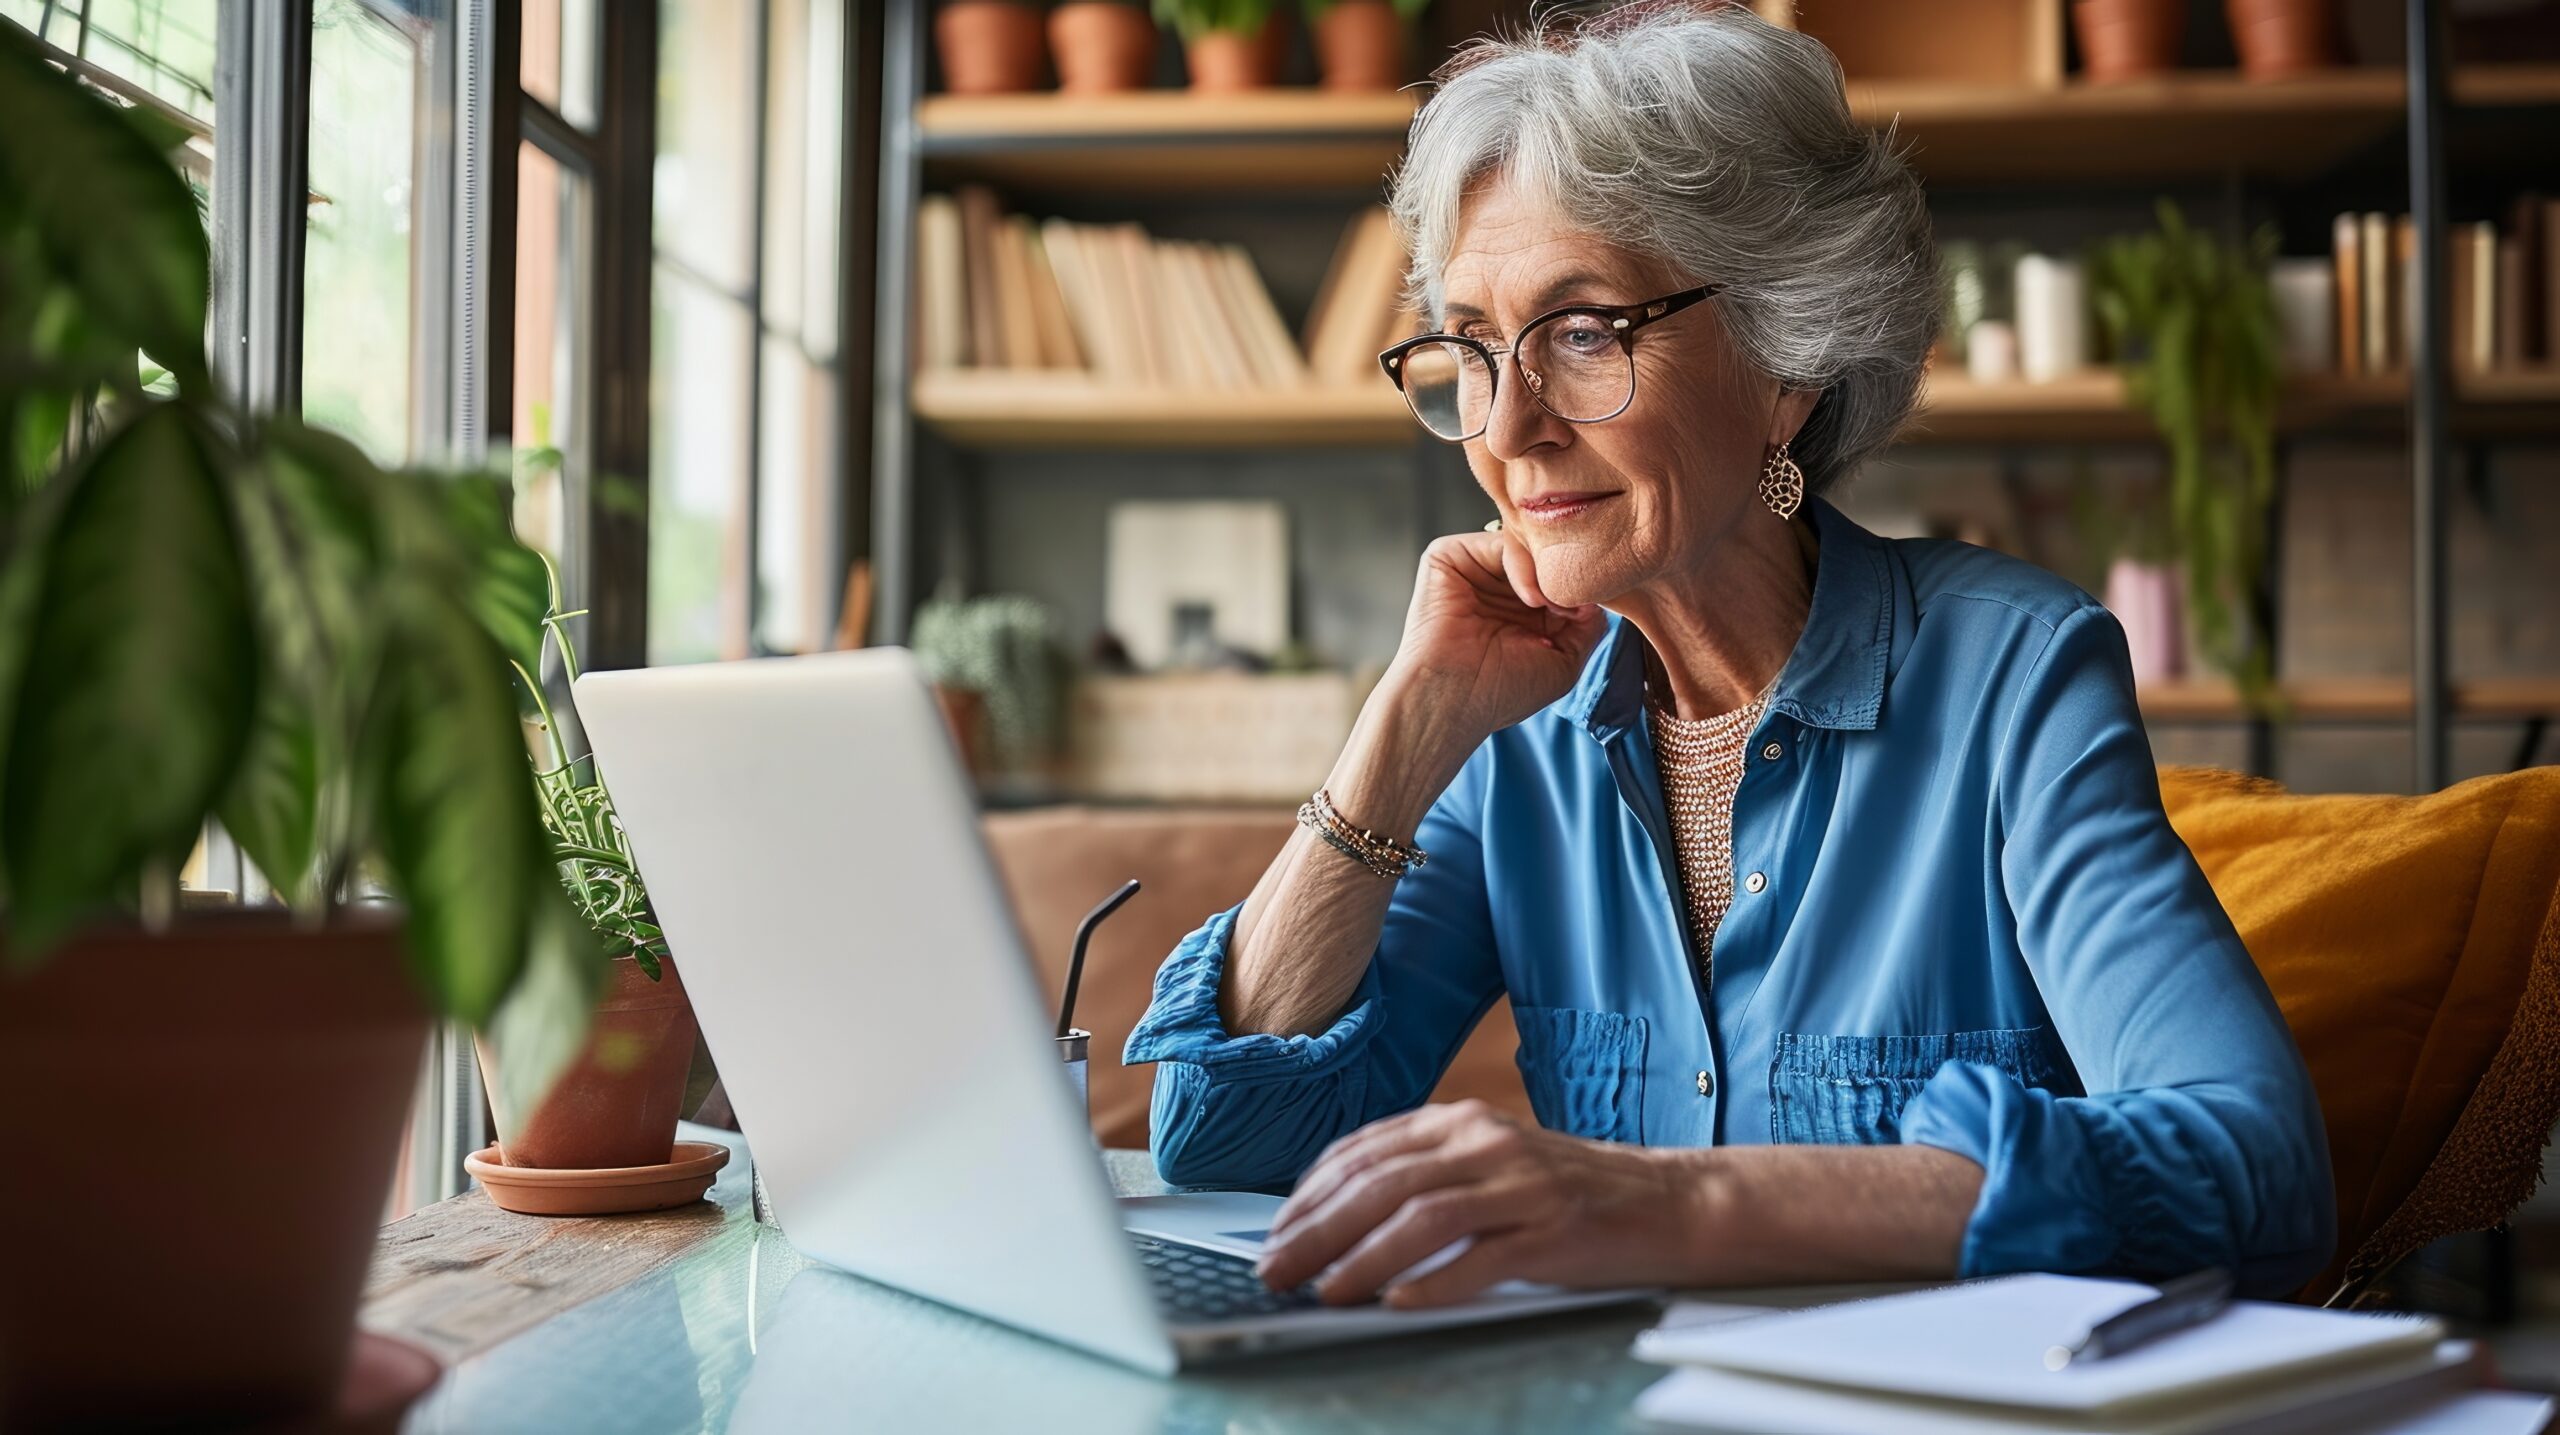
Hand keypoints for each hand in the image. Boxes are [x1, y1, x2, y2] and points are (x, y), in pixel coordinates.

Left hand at [1252, 1099, 1699, 1308]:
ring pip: (1423, 1215)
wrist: (1670, 1201)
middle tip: (1276, 1269)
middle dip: (1317, 1229)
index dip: (1311, 1195)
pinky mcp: (1555, 1230)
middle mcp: (1485, 1143)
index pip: (1364, 1153)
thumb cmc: (1567, 1192)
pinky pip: (1485, 1256)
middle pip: (1381, 1183)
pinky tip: (1401, 1303)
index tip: (1275, 1234)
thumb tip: (1337, 1218)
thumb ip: (1424, 1177)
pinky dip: (1437, 1281)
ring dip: (1363, 1257)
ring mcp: (1522, 1185)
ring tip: (1325, 1292)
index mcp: (1459, 1122)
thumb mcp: (1488, 1166)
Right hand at [1378, 531, 1610, 754]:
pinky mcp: (1449, 556)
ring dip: (1548, 573)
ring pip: (1525, 545)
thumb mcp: (1565, 661)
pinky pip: (1500, 541)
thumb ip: (1589, 623)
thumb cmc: (1501, 691)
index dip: (1581, 584)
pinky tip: (1531, 598)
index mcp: (1521, 608)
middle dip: (1565, 576)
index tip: (1591, 609)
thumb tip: (1597, 591)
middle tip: (1573, 607)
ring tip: (1550, 608)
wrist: (1453, 699)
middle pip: (1543, 554)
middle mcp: (1497, 585)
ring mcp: (1474, 569)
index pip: (1557, 573)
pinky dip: (1523, 564)